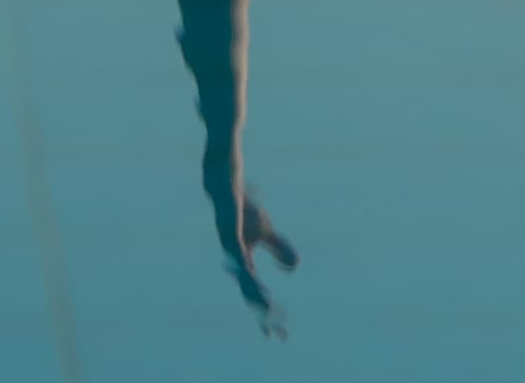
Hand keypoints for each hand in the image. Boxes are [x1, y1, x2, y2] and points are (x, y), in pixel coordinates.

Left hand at [208, 173, 298, 326]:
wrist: (228, 189)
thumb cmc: (243, 211)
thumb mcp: (267, 232)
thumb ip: (280, 249)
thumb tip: (296, 266)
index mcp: (244, 265)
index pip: (256, 295)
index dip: (266, 314)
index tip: (275, 335)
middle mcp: (237, 264)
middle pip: (251, 295)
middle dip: (264, 315)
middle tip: (277, 334)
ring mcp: (232, 251)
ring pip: (245, 280)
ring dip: (256, 296)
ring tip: (266, 312)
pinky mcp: (230, 236)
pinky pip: (239, 256)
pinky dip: (245, 269)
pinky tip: (249, 277)